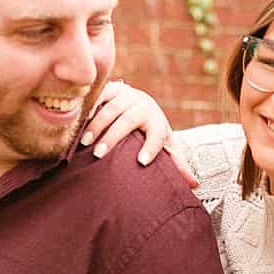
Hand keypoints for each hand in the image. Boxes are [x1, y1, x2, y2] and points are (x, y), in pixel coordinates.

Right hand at [82, 80, 197, 188]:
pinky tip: (79, 120)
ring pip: (111, 108)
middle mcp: (144, 106)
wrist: (142, 103)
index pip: (157, 135)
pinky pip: (100, 95)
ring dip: (97, 125)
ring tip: (85, 142)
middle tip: (98, 154)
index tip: (142, 162)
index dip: (151, 148)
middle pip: (128, 121)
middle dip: (113, 138)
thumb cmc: (152, 131)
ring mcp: (128, 96)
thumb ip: (177, 164)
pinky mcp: (113, 89)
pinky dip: (90, 107)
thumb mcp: (166, 145)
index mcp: (157, 122)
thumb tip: (194, 184)